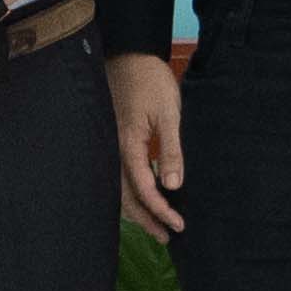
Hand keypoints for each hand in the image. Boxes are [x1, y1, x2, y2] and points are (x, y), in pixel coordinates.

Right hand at [106, 50, 186, 232]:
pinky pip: (118, 175)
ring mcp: (111, 145)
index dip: (160, 209)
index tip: (179, 224)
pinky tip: (142, 197)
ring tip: (156, 226)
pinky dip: (130, 193)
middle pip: (126, 196)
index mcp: (127, 145)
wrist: (130, 54)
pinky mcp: (114, 140)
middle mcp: (114, 149)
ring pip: (119, 188)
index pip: (143, 188)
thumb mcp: (168, 114)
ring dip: (137, 209)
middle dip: (146, 218)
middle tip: (167, 236)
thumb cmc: (150, 81)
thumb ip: (169, 150)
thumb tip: (173, 185)